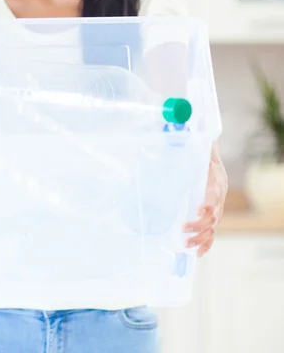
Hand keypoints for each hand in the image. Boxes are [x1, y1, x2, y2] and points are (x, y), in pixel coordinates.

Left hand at [183, 142, 227, 256]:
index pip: (215, 194)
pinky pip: (214, 232)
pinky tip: (199, 253)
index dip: (209, 204)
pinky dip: (208, 243)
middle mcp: (220, 196)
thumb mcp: (198, 152)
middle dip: (199, 226)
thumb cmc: (201, 155)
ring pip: (213, 227)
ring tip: (187, 246)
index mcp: (216, 180)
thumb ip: (188, 149)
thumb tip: (172, 140)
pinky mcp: (215, 215)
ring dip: (201, 238)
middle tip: (184, 230)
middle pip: (213, 215)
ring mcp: (219, 207)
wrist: (213, 159)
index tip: (198, 209)